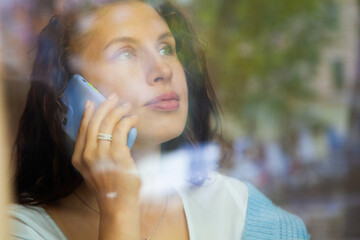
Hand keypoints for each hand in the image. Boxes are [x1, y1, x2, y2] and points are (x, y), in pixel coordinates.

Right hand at [71, 93, 139, 213]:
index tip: (92, 102)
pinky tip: (133, 119)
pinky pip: (122, 130)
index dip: (87, 114)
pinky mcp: (117, 155)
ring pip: (109, 124)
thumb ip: (97, 151)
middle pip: (95, 122)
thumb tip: (111, 129)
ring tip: (127, 106)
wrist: (117, 205)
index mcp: (79, 158)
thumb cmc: (110, 187)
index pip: (82, 129)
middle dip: (105, 106)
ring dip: (119, 111)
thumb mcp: (95, 169)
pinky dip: (128, 121)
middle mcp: (87, 155)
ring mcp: (101, 155)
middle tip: (114, 97)